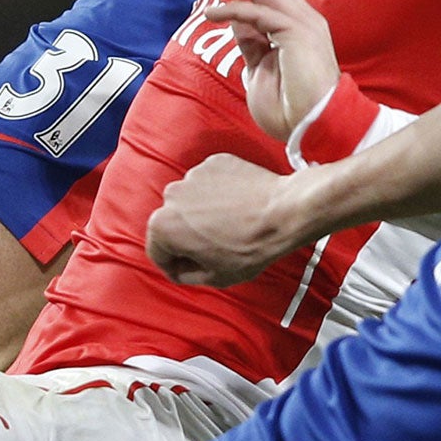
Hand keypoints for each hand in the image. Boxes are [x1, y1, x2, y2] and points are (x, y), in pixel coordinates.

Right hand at [147, 153, 302, 287]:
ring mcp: (193, 175)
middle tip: (214, 248)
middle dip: (188, 237)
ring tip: (230, 225)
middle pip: (172, 224)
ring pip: (191, 201)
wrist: (282, 212)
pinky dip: (218, 194)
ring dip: (203, 214)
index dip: (174, 267)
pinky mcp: (213, 163)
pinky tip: (237, 207)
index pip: (158, 253)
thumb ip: (187, 274)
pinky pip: (210, 184)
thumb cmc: (250, 247)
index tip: (189, 269)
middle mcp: (171, 196)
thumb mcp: (215, 277)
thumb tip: (181, 268)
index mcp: (163, 227)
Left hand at [189, 0, 339, 141]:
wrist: (316, 128)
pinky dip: (233, 9)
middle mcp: (302, 17)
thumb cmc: (292, 109)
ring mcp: (303, 23)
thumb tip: (237, 21)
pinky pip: (259, 13)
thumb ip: (252, 43)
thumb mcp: (261, 69)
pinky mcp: (297, 35)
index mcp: (296, 24)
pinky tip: (210, 12)